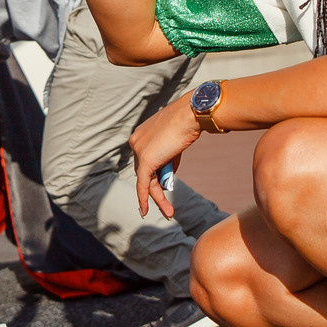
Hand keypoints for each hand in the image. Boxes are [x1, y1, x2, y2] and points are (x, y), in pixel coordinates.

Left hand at [128, 95, 199, 218]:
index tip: (163, 183)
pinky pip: (143, 185)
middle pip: (143, 171)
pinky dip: (144, 199)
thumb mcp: (175, 141)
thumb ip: (167, 159)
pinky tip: (145, 211)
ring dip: (157, 198)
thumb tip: (166, 178)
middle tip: (167, 203)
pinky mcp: (145, 161)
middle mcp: (135, 142)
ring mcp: (138, 151)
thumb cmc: (188, 122)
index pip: (144, 159)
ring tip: (169, 212)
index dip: (155, 173)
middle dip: (156, 188)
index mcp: (140, 134)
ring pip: (145, 181)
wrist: (191, 114)